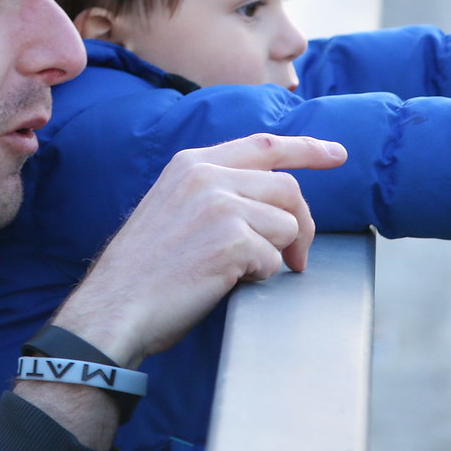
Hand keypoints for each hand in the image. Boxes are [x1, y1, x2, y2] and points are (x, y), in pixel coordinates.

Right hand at [14, 134, 343, 449]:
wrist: (115, 306)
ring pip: (285, 226)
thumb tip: (270, 204)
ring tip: (238, 272)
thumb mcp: (172, 206)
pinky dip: (259, 278)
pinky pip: (274, 260)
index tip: (336, 154)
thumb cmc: (144, 269)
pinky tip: (225, 283)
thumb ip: (214, 191)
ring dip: (274, 256)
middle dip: (302, 226)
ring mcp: (220, 205)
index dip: (306, 149)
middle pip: (287, 188)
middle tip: (298, 258)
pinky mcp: (231, 240)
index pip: (264, 145)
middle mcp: (207, 176)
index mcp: (192, 163)